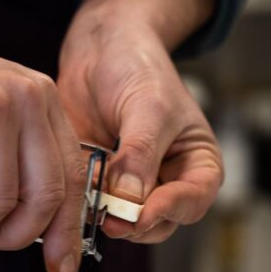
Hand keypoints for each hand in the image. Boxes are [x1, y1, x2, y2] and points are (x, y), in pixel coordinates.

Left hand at [57, 15, 222, 243]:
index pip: (193, 201)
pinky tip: (73, 191)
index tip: (141, 213)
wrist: (99, 49)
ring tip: (90, 199)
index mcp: (197, 164)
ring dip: (107, 216)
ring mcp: (134, 187)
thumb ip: (140, 154)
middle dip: (134, 222)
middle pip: (159, 222)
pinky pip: (94, 208)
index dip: (169, 211)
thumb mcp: (148, 106)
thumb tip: (131, 199)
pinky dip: (84, 206)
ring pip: (125, 222)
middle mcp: (168, 182)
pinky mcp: (101, 186)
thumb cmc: (138, 67)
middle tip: (109, 216)